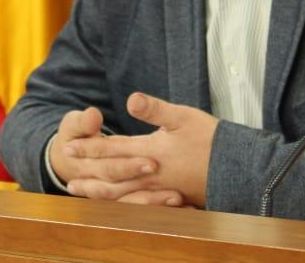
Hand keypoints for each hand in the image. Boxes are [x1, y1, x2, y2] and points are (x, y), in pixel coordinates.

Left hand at [63, 92, 217, 207]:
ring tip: (83, 193)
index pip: (112, 150)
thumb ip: (155, 110)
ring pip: (123, 195)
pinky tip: (114, 205)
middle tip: (67, 180)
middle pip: (112, 178)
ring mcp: (161, 190)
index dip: (89, 148)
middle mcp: (151, 174)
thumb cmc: (211, 138)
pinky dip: (121, 205)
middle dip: (89, 177)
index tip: (69, 148)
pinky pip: (139, 205)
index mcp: (151, 152)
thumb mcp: (183, 116)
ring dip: (100, 194)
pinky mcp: (170, 199)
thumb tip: (131, 99)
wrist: (238, 168)